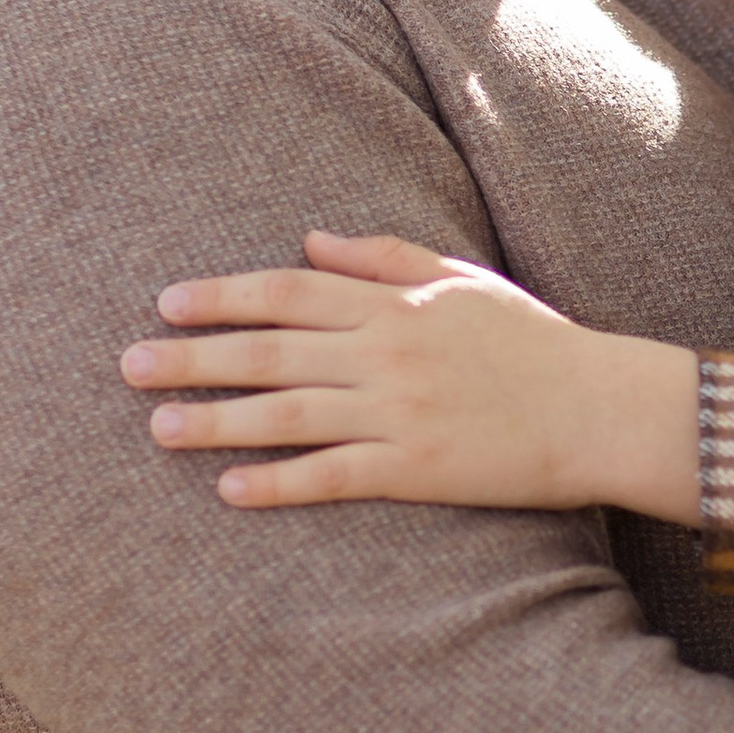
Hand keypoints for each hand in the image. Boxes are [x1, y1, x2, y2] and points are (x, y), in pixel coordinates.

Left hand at [121, 230, 702, 520]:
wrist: (603, 407)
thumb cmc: (537, 343)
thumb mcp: (464, 280)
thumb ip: (385, 257)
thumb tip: (309, 242)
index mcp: (396, 303)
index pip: (289, 291)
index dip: (223, 295)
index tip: (168, 303)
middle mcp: (388, 352)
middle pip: (270, 349)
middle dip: (193, 357)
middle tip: (129, 366)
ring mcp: (400, 411)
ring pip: (287, 412)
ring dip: (218, 420)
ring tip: (159, 428)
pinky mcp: (418, 466)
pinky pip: (333, 474)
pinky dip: (279, 482)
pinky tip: (230, 490)